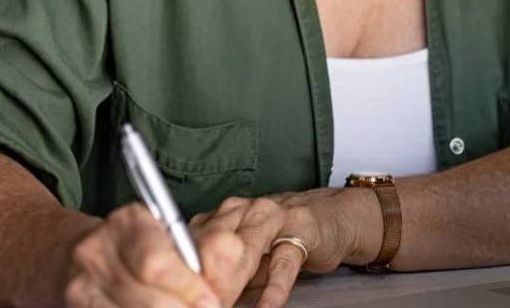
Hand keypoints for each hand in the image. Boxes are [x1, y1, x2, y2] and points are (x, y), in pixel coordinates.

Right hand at [53, 201, 248, 307]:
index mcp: (127, 223)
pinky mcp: (74, 307)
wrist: (68, 255)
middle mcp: (96, 253)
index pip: (156, 263)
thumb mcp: (163, 237)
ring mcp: (81, 286)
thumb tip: (216, 293)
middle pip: (147, 298)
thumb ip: (195, 257)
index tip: (213, 303)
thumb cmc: (133, 246)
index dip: (188, 289)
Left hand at [189, 189, 376, 307]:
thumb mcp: (247, 256)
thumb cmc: (284, 238)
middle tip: (200, 303)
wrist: (332, 217)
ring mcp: (273, 217)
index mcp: (223, 214)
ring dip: (232, 281)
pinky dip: (274, 288)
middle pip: (213, 244)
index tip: (177, 296)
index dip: (182, 272)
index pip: (192, 242)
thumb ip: (223, 273)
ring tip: (224, 304)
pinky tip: (267, 306)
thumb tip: (198, 298)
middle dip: (203, 279)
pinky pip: (284, 262)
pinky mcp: (301, 230)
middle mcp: (244, 210)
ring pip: (245, 249)